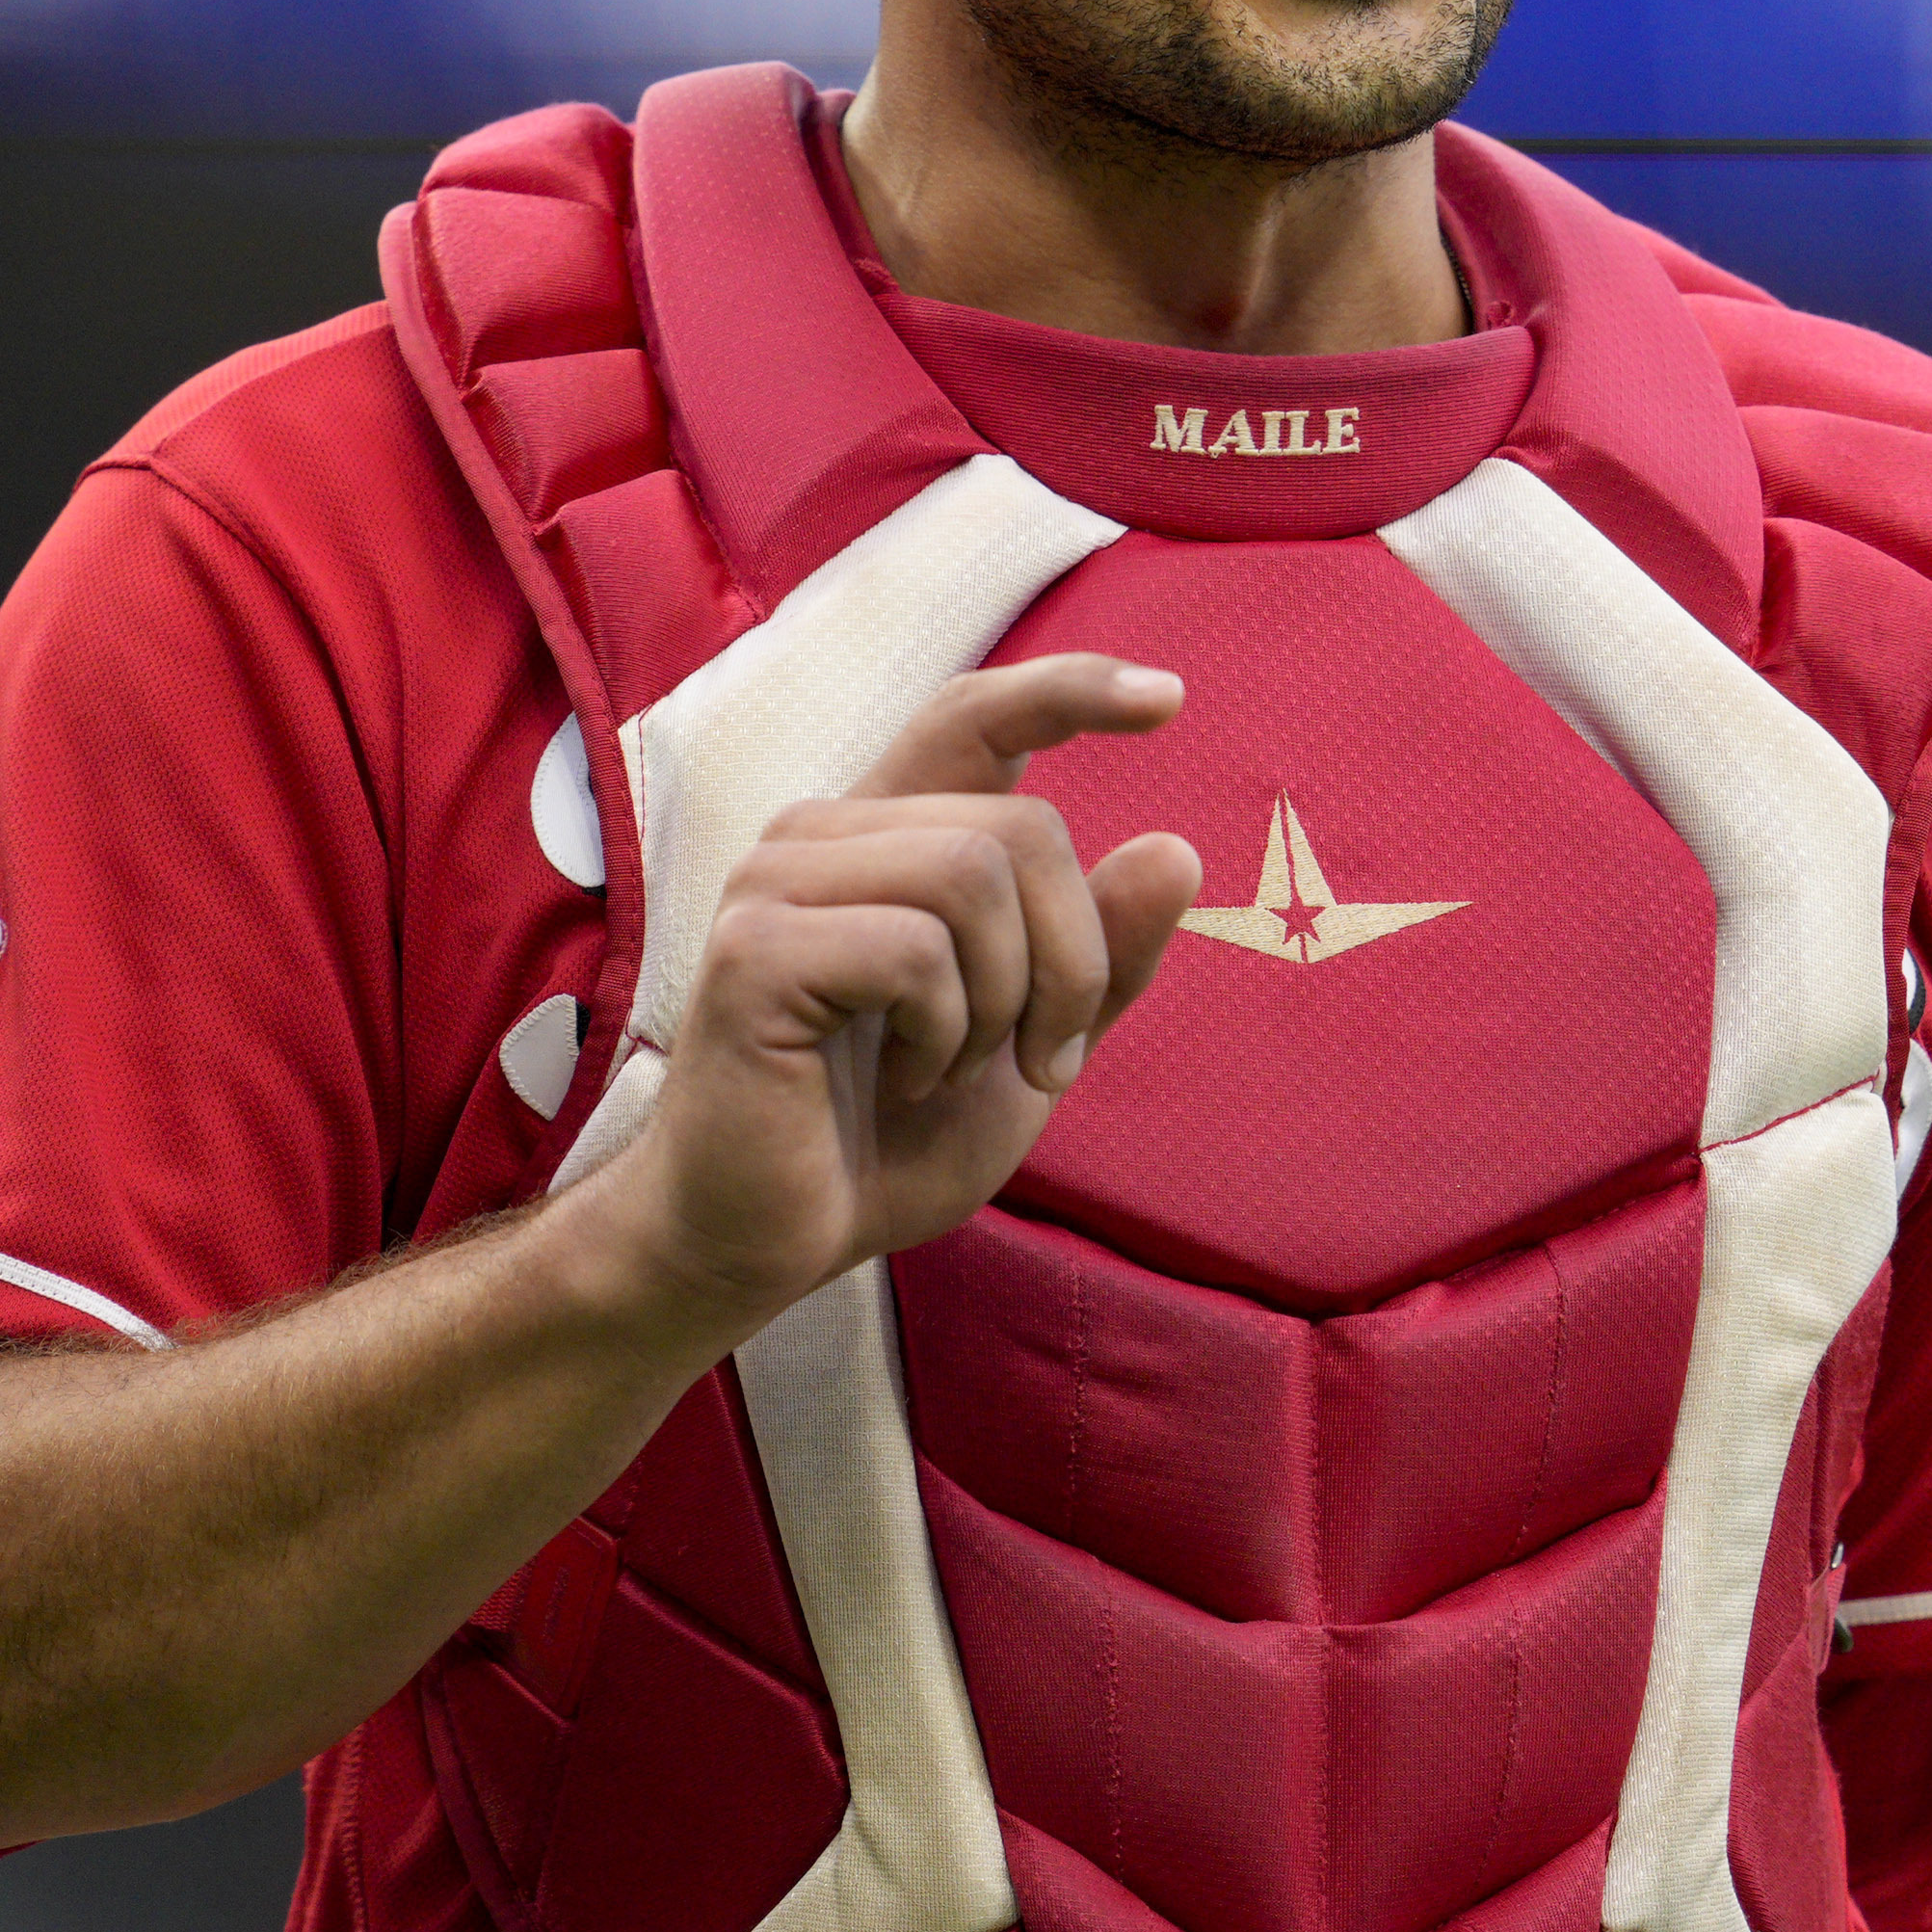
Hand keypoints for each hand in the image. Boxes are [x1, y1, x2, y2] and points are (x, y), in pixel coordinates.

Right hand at [591, 651, 1201, 1328]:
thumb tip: (1176, 849)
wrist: (770, 1242)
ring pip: (975, 871)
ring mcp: (777, 881)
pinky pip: (917, 950)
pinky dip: (945, 1034)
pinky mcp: (754, 948)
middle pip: (1021, 824)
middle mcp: (825, 833)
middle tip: (1044, 1060)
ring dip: (1007, 1000)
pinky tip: (905, 1080)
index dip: (1070, 689)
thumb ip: (1102, 956)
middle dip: (1073, 959)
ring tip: (956, 1071)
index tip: (1170, 699)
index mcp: (889, 838)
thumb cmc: (886, 1139)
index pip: (974, 714)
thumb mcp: (1032, 1046)